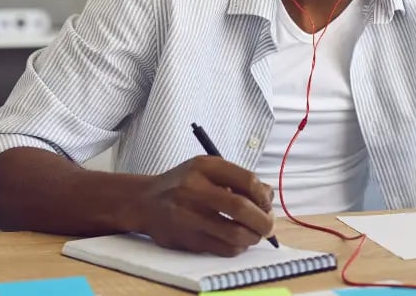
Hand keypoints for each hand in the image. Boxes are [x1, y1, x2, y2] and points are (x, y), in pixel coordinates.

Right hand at [131, 156, 274, 255]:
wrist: (145, 202)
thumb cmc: (184, 184)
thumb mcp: (208, 170)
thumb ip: (238, 179)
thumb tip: (269, 197)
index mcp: (203, 167)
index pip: (246, 180)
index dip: (263, 195)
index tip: (266, 203)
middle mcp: (194, 189)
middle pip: (241, 208)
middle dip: (263, 220)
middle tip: (268, 225)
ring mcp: (188, 216)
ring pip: (234, 233)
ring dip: (253, 236)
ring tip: (255, 234)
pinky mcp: (187, 239)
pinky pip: (223, 248)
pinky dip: (238, 247)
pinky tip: (238, 241)